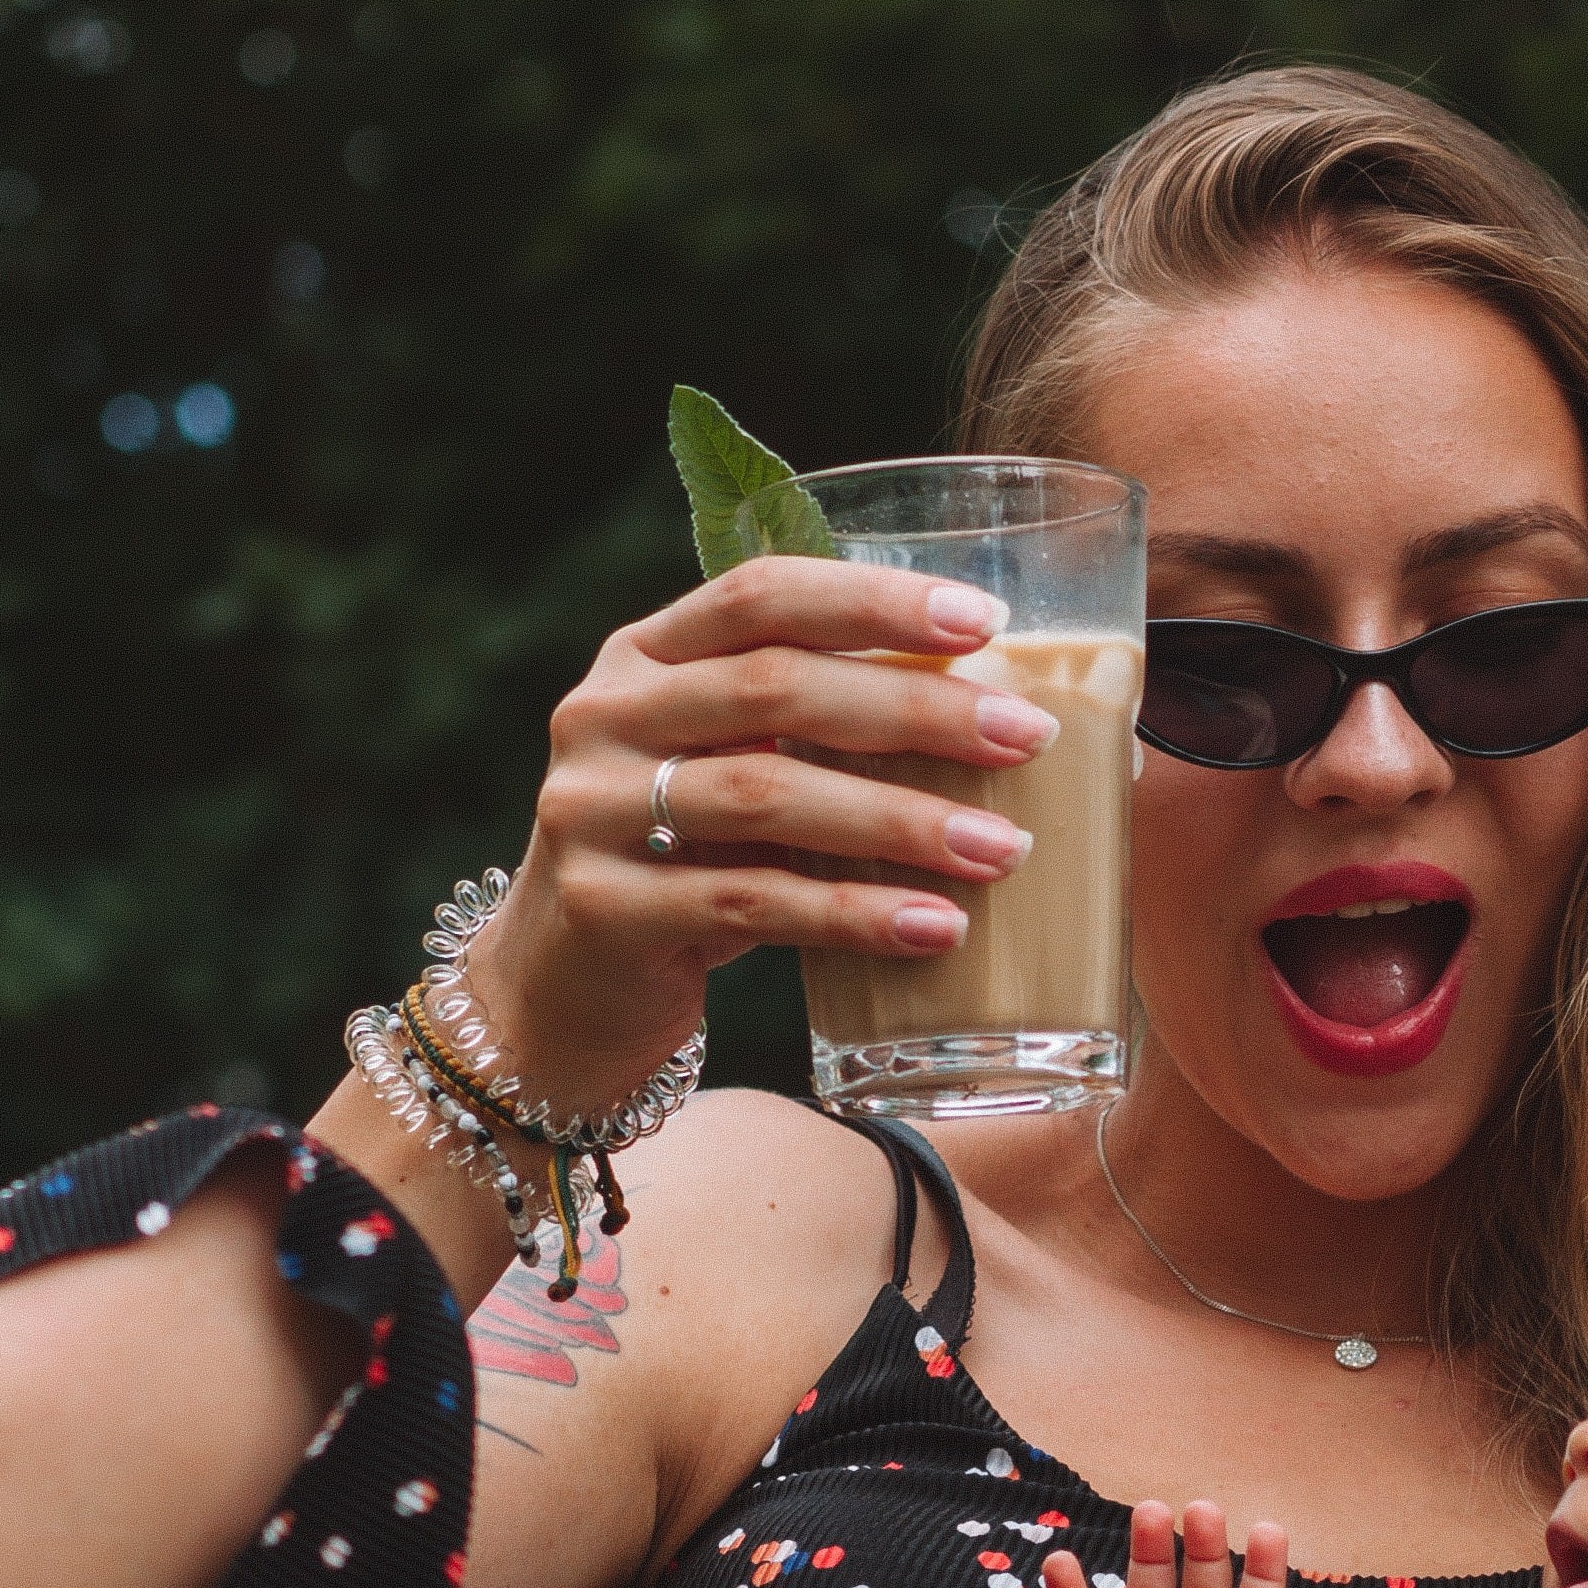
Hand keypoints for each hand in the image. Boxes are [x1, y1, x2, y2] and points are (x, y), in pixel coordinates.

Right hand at [450, 555, 1067, 1112]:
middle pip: (776, 689)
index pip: (759, 595)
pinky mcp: (603, 909)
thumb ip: (812, 730)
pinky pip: (751, 902)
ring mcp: (591, 810)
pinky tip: (937, 928)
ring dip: (902, 821)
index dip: (872, 599)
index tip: (983, 621)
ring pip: (768, 795)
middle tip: (1028, 738)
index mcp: (644, 656)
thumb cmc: (684, 866)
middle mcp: (605, 715)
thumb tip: (998, 714)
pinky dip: (855, 914)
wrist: (559, 992)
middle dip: (917, 710)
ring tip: (1005, 850)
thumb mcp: (728, 772)